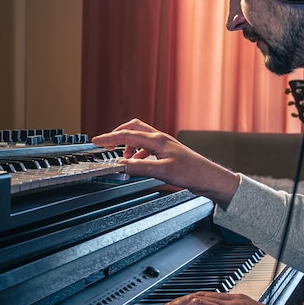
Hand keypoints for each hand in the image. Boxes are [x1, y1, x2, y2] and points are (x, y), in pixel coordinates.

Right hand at [92, 119, 239, 208]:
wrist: (208, 177)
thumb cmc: (191, 172)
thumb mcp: (162, 171)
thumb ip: (140, 167)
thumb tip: (121, 165)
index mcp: (157, 140)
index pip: (127, 135)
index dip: (109, 138)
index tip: (96, 141)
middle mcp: (160, 138)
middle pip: (133, 127)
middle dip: (117, 134)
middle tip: (106, 143)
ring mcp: (164, 144)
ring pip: (140, 136)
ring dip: (128, 144)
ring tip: (123, 157)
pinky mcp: (167, 151)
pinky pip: (146, 146)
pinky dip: (137, 152)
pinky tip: (138, 162)